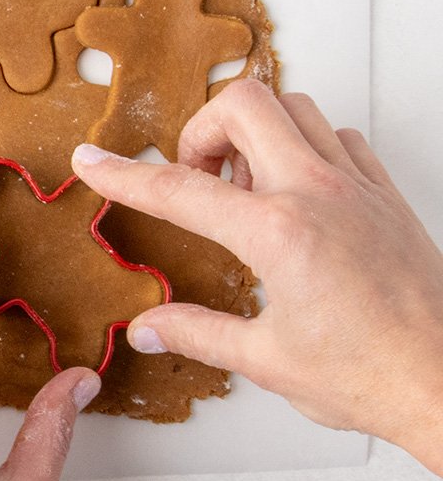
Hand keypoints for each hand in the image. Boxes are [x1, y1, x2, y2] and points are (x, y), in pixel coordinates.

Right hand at [72, 79, 442, 474]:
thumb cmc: (374, 375)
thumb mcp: (268, 360)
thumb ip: (198, 333)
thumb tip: (148, 329)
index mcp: (279, 233)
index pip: (179, 190)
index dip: (124, 174)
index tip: (93, 162)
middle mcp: (318, 194)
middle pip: (243, 104)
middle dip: (201, 129)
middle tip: (195, 174)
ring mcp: (357, 187)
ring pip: (295, 108)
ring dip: (256, 131)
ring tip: (244, 183)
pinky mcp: (387, 196)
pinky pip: (340, 137)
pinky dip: (307, 146)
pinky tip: (298, 190)